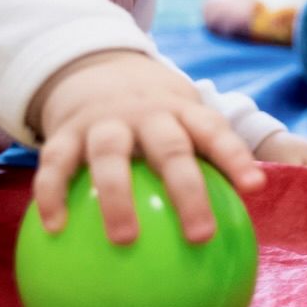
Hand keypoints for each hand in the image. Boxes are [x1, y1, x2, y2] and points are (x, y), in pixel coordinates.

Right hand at [29, 50, 265, 243]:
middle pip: (169, 148)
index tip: (254, 187)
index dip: (235, 156)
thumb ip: (209, 162)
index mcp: (181, 111)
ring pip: (110, 153)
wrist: (96, 66)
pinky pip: (56, 162)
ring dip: (116, 196)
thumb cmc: (155, 114)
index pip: (214, 130)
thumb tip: (239, 226)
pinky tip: (55, 228)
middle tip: (201, 236)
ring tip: (125, 240)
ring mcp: (104, 120)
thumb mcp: (184, 118)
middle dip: (187, 190)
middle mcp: (146, 113)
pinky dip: (52, 193)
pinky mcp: (66, 130)